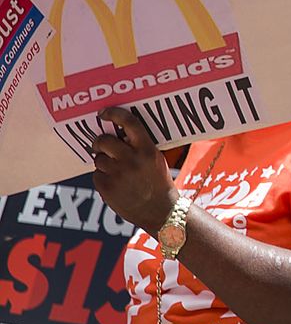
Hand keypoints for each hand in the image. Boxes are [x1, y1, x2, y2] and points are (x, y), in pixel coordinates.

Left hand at [89, 107, 178, 233]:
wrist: (160, 211)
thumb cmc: (157, 182)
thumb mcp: (155, 159)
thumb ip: (139, 146)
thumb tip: (117, 133)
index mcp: (147, 150)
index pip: (129, 123)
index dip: (114, 114)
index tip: (104, 113)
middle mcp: (131, 160)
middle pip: (104, 140)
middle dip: (100, 142)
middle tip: (101, 145)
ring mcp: (117, 174)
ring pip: (98, 159)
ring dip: (103, 163)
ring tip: (117, 172)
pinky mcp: (106, 187)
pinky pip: (96, 175)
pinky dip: (103, 178)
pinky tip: (116, 184)